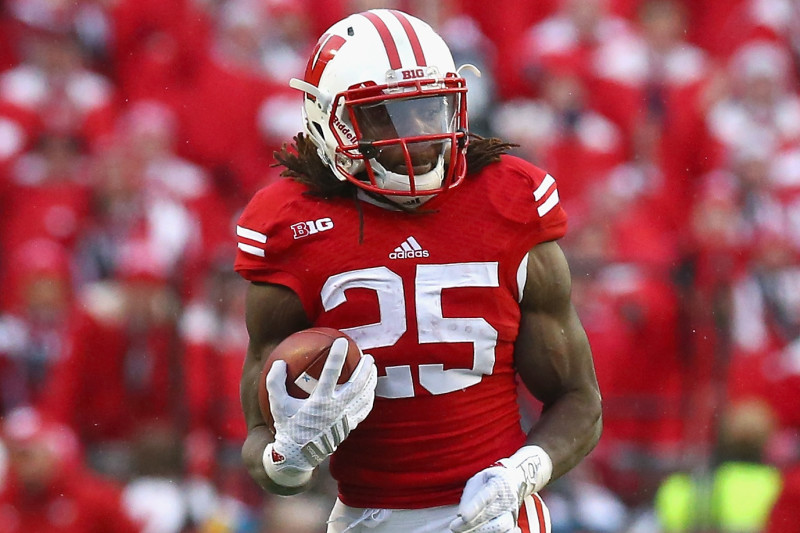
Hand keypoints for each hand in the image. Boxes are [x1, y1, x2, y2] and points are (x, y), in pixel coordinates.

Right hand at [263, 337, 376, 485]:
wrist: (298, 456)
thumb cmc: (287, 427)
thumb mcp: (277, 405)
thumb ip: (275, 383)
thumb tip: (279, 362)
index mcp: (319, 403)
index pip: (331, 374)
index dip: (337, 357)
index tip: (342, 341)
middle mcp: (335, 410)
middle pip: (357, 385)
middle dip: (364, 369)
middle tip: (367, 355)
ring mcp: (345, 419)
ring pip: (364, 396)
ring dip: (370, 381)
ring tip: (372, 368)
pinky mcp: (349, 427)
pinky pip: (364, 409)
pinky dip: (368, 397)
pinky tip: (369, 389)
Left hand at [450, 446, 551, 532]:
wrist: (514, 480)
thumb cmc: (491, 480)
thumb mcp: (478, 480)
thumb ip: (469, 495)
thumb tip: (460, 514)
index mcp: (498, 484)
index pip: (485, 497)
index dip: (474, 507)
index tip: (462, 516)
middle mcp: (508, 499)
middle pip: (491, 514)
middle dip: (472, 523)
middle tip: (455, 527)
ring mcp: (512, 511)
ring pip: (500, 526)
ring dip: (481, 530)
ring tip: (464, 531)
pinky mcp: (514, 522)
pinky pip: (507, 531)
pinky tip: (481, 532)